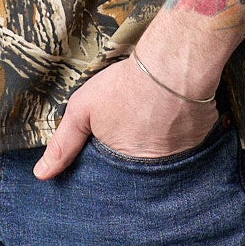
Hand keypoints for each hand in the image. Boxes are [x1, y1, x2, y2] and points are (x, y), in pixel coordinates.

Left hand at [33, 53, 219, 178]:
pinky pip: (191, 147)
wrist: (171, 67)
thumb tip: (41, 175)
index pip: (115, 179)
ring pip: (167, 161)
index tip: (112, 147)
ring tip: (155, 125)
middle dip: (137, 161)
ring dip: (162, 148)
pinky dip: (184, 137)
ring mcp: (182, 160)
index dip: (112, 165)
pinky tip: (177, 120)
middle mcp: (154, 172)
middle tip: (135, 132)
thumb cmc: (124, 87)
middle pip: (141, 172)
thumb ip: (63, 144)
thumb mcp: (82, 111)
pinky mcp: (203, 143)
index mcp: (124, 168)